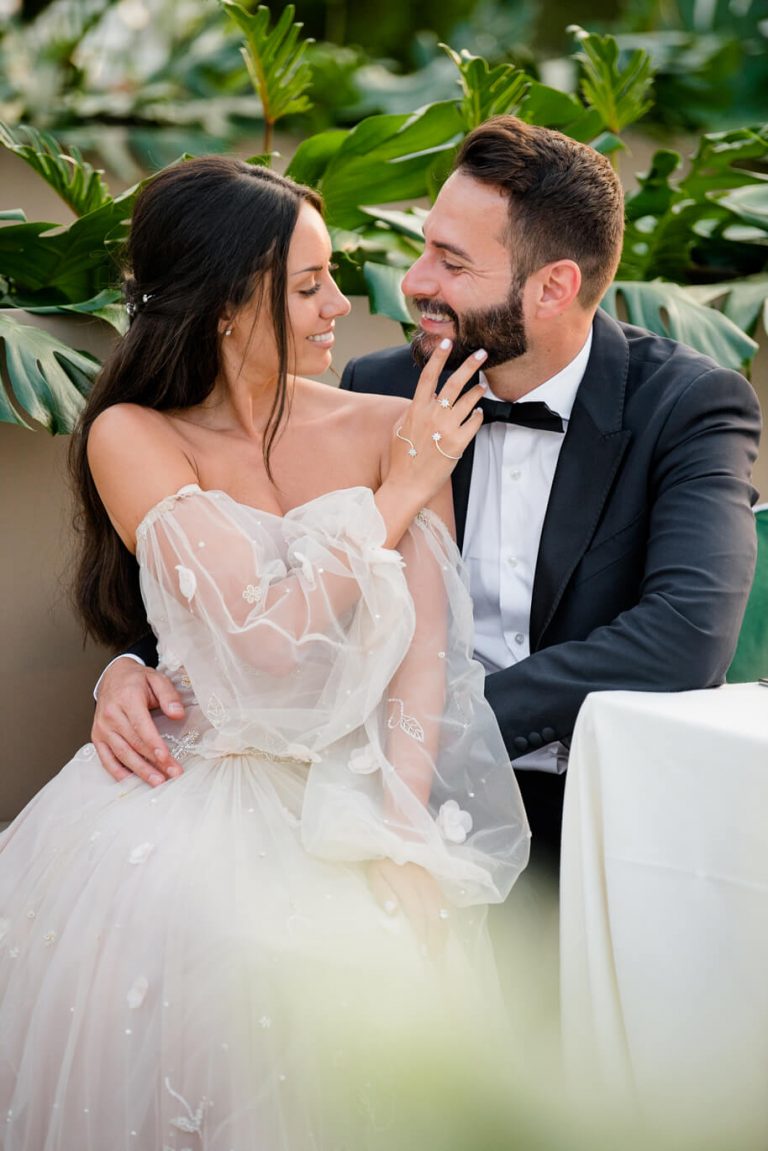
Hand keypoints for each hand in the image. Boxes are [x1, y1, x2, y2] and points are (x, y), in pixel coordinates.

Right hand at [92, 658, 184, 785]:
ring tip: (157, 782)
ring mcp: (102, 728)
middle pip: (134, 743)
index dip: (154, 744)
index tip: (166, 758)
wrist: (113, 676)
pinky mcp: (97, 737)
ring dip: (140, 771)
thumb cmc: (137, 680)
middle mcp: (111, 714)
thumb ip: (168, 695)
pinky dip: (118, 772)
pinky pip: (106, 759)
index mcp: (127, 698)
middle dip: (153, 762)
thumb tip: (177, 714)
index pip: (141, 726)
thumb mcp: (157, 678)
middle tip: (172, 774)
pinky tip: (132, 782)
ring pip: (121, 754)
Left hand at [368, 858, 448, 958]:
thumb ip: (382, 892)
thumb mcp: (374, 873)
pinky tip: (444, 934)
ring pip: (443, 911)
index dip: (422, 935)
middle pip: (435, 916)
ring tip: (442, 954)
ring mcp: (433, 882)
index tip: (423, 955)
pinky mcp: (436, 881)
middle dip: (436, 940)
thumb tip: (393, 913)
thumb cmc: (380, 859)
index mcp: (408, 883)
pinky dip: (446, 921)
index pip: (418, 914)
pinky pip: (445, 904)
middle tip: (436, 963)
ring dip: (443, 933)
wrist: (396, 835)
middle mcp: (425, 884)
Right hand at [388, 338, 486, 500]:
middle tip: (482, 353)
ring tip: (482, 387)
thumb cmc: (401, 458)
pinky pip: (474, 422)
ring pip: (468, 401)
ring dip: (477, 391)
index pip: (428, 376)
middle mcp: (432, 415)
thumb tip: (425, 398)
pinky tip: (477, 413)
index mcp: (416, 409)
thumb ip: (412, 411)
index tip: (447, 342)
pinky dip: (477, 415)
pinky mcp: (458, 443)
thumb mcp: (400, 429)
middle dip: (470, 365)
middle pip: (453, 383)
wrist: (407, 484)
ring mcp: (446, 428)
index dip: (438, 357)